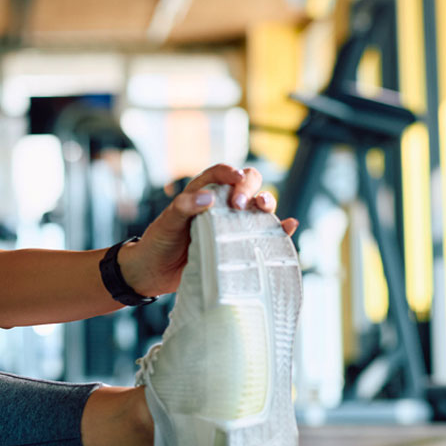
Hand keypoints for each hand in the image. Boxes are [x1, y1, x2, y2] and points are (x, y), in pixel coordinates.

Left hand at [119, 164, 298, 296]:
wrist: (155, 273)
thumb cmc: (159, 242)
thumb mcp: (166, 223)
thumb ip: (183, 207)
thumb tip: (208, 198)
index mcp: (201, 193)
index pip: (220, 173)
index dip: (230, 172)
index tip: (235, 180)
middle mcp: (221, 205)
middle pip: (246, 182)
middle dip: (248, 187)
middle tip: (239, 204)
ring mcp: (232, 224)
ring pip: (258, 205)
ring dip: (266, 202)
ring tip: (263, 209)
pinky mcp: (240, 243)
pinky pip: (265, 232)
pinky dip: (281, 228)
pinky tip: (289, 226)